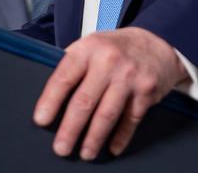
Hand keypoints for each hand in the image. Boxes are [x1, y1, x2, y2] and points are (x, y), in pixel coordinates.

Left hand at [32, 27, 188, 159]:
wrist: (156, 44)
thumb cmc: (115, 48)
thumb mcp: (91, 44)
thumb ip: (73, 64)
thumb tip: (51, 94)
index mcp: (88, 48)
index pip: (64, 77)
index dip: (50, 101)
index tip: (41, 119)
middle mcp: (108, 61)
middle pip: (85, 101)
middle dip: (71, 128)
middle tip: (61, 147)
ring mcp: (129, 77)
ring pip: (107, 114)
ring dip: (94, 138)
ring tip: (85, 153)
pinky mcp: (146, 92)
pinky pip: (130, 120)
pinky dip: (121, 137)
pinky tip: (112, 147)